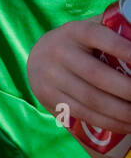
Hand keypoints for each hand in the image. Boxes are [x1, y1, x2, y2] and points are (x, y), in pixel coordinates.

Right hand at [27, 17, 130, 134]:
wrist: (36, 60)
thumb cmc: (75, 46)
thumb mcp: (87, 32)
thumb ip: (111, 34)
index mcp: (74, 31)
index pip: (99, 37)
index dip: (122, 49)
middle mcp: (59, 52)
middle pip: (98, 75)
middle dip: (128, 90)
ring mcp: (51, 77)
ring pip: (92, 100)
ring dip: (123, 112)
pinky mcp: (50, 99)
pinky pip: (84, 114)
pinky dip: (110, 123)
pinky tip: (127, 125)